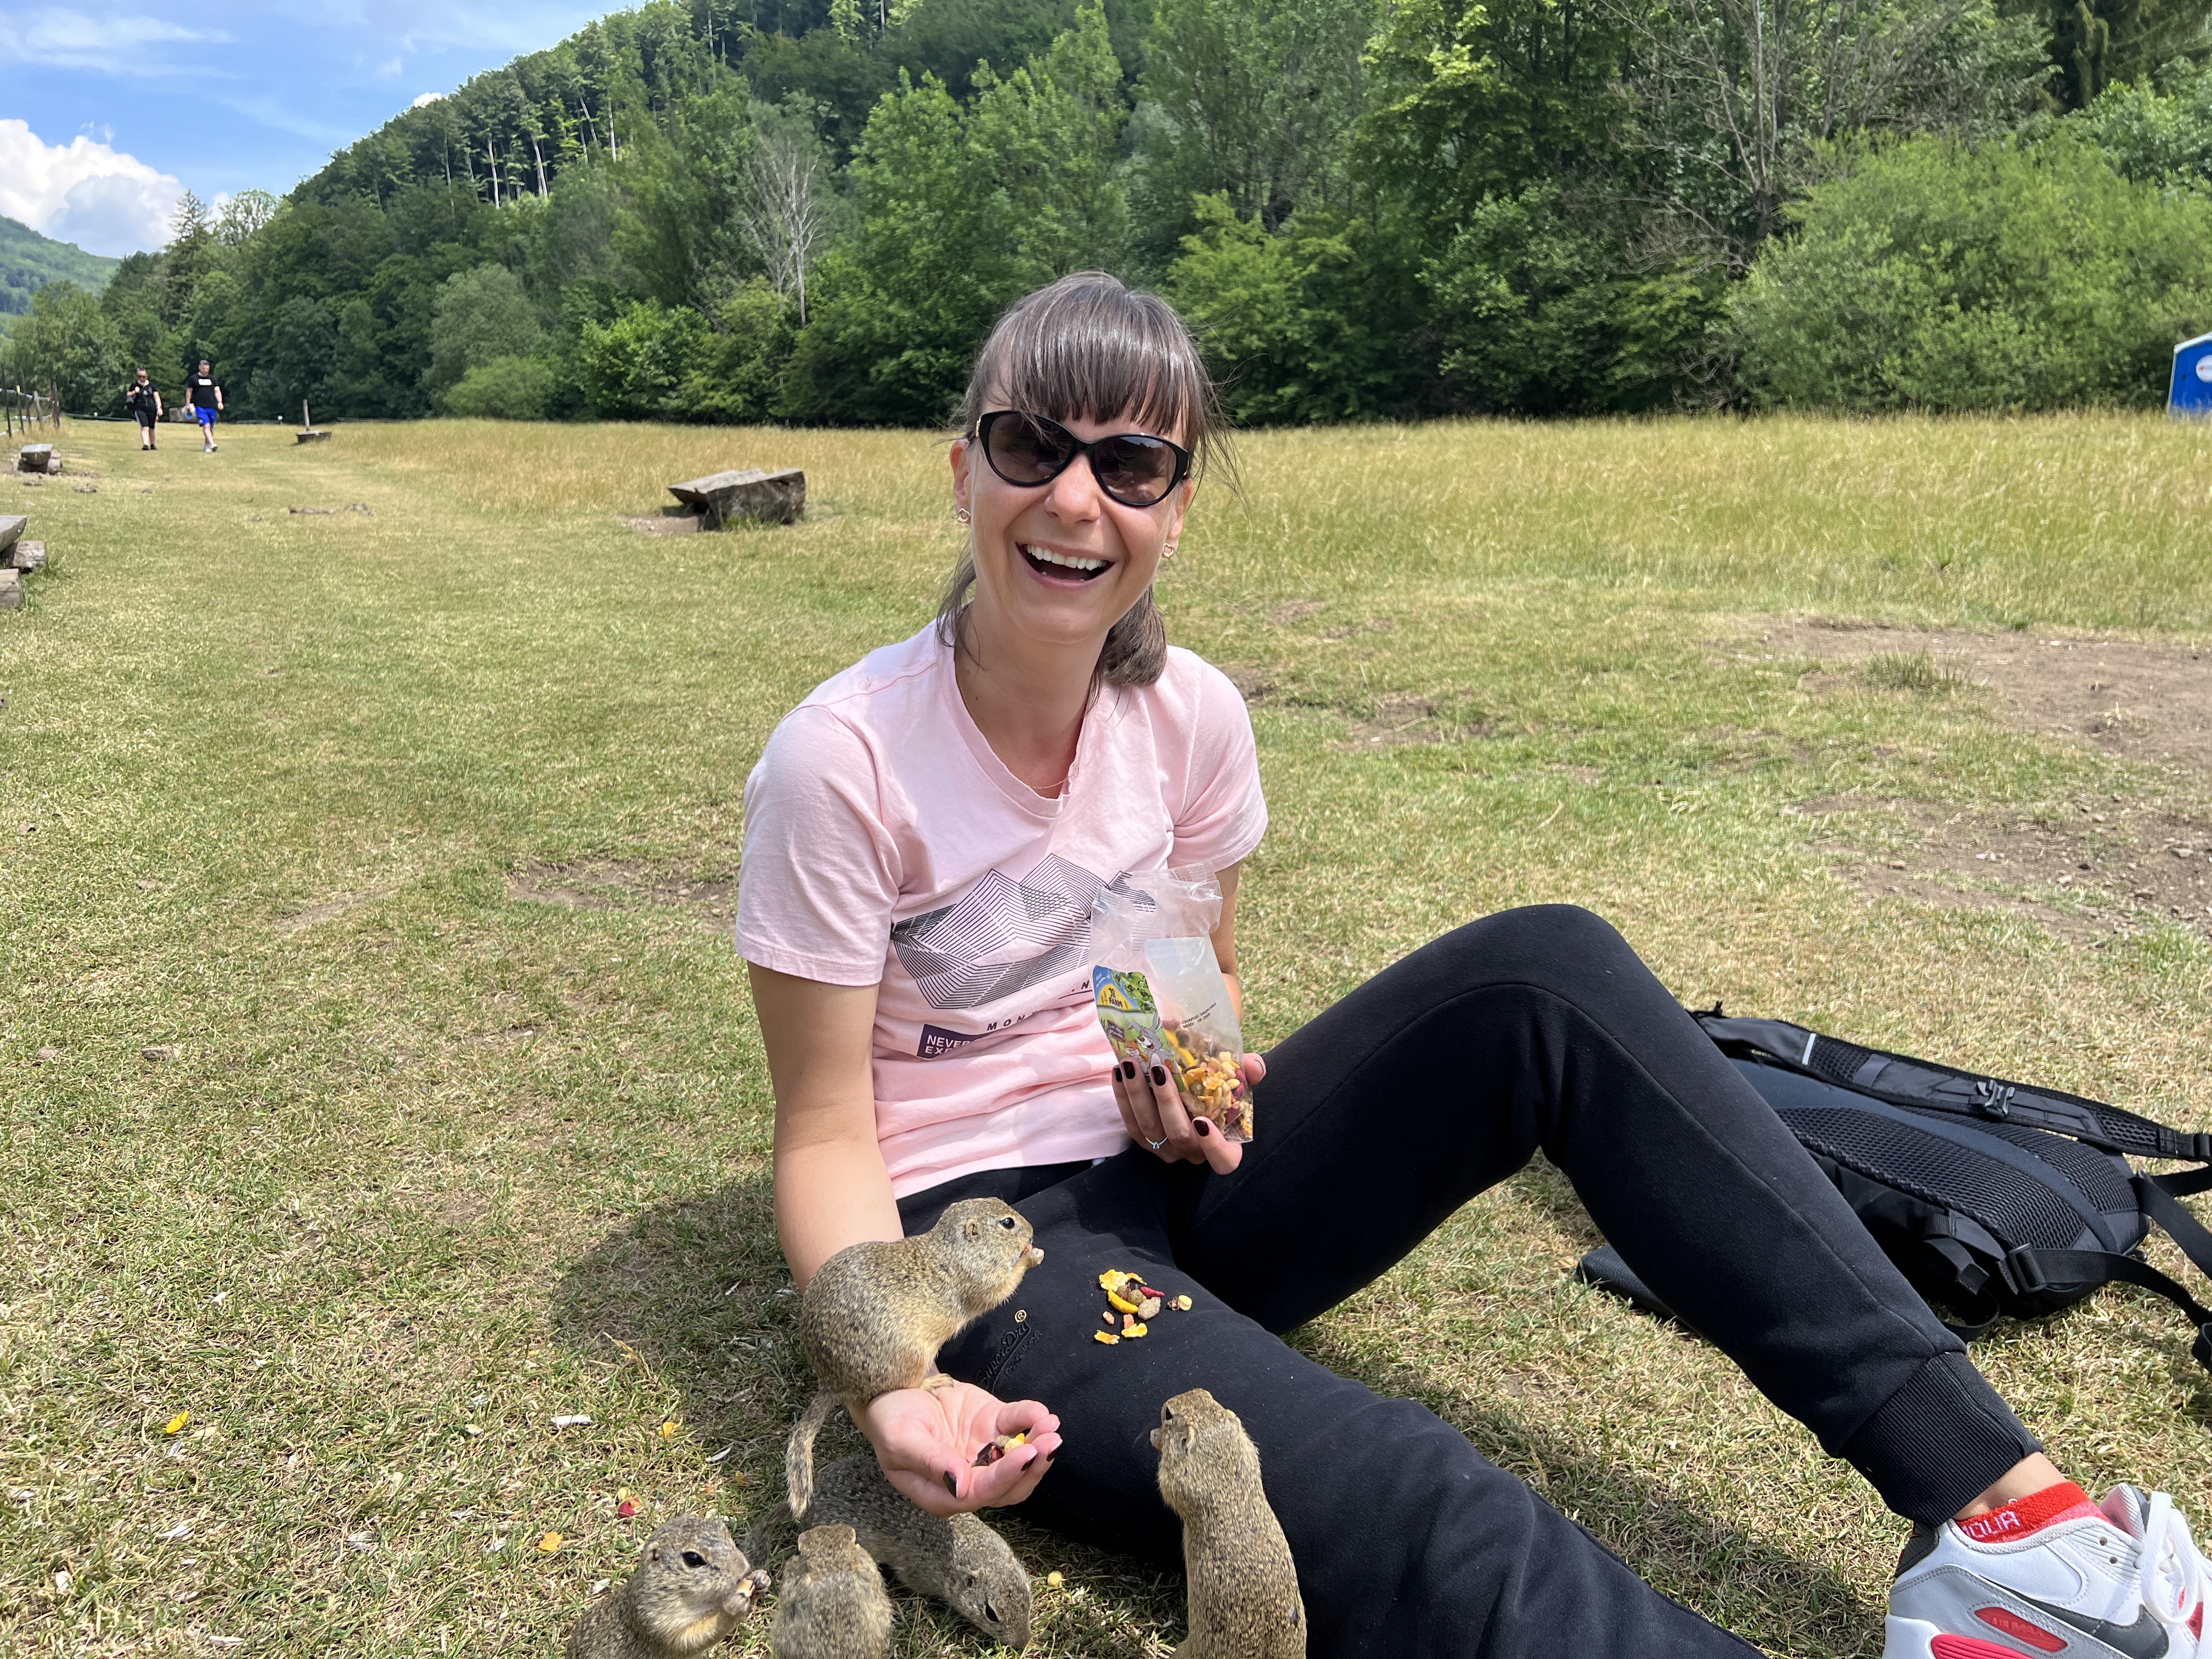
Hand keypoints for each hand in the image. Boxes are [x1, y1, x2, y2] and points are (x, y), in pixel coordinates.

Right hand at [859, 1381, 1060, 1516]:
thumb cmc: (890, 1421)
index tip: (1025, 1456)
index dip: (1005, 1477)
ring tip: (1051, 1427)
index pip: (980, 1494)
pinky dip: (1031, 1419)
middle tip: (1049, 1443)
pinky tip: (1041, 1413)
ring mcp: (985, 1453)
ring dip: (1040, 1447)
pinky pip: (1017, 1426)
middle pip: (1010, 1486)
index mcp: (944, 1494)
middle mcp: (970, 1479)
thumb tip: (960, 1485)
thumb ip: (930, 1462)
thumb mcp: (900, 1441)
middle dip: (1033, 1467)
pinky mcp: (993, 1426)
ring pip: (1021, 1460)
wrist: (895, 1389)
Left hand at [1111, 1052, 1263, 1171]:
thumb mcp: (1239, 1079)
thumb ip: (1250, 1071)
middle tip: (1158, 1069)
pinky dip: (1123, 1096)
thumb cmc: (1221, 1088)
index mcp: (1224, 1146)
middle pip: (1179, 1136)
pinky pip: (1130, 1123)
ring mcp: (1167, 1149)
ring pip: (1149, 1128)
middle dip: (1166, 1102)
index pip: (1224, 1161)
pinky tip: (1119, 1071)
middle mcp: (1194, 1152)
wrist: (1195, 1088)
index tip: (1203, 1121)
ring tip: (1131, 1063)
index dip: (1214, 1147)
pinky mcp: (1144, 1140)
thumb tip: (1253, 1066)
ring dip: (1137, 1094)